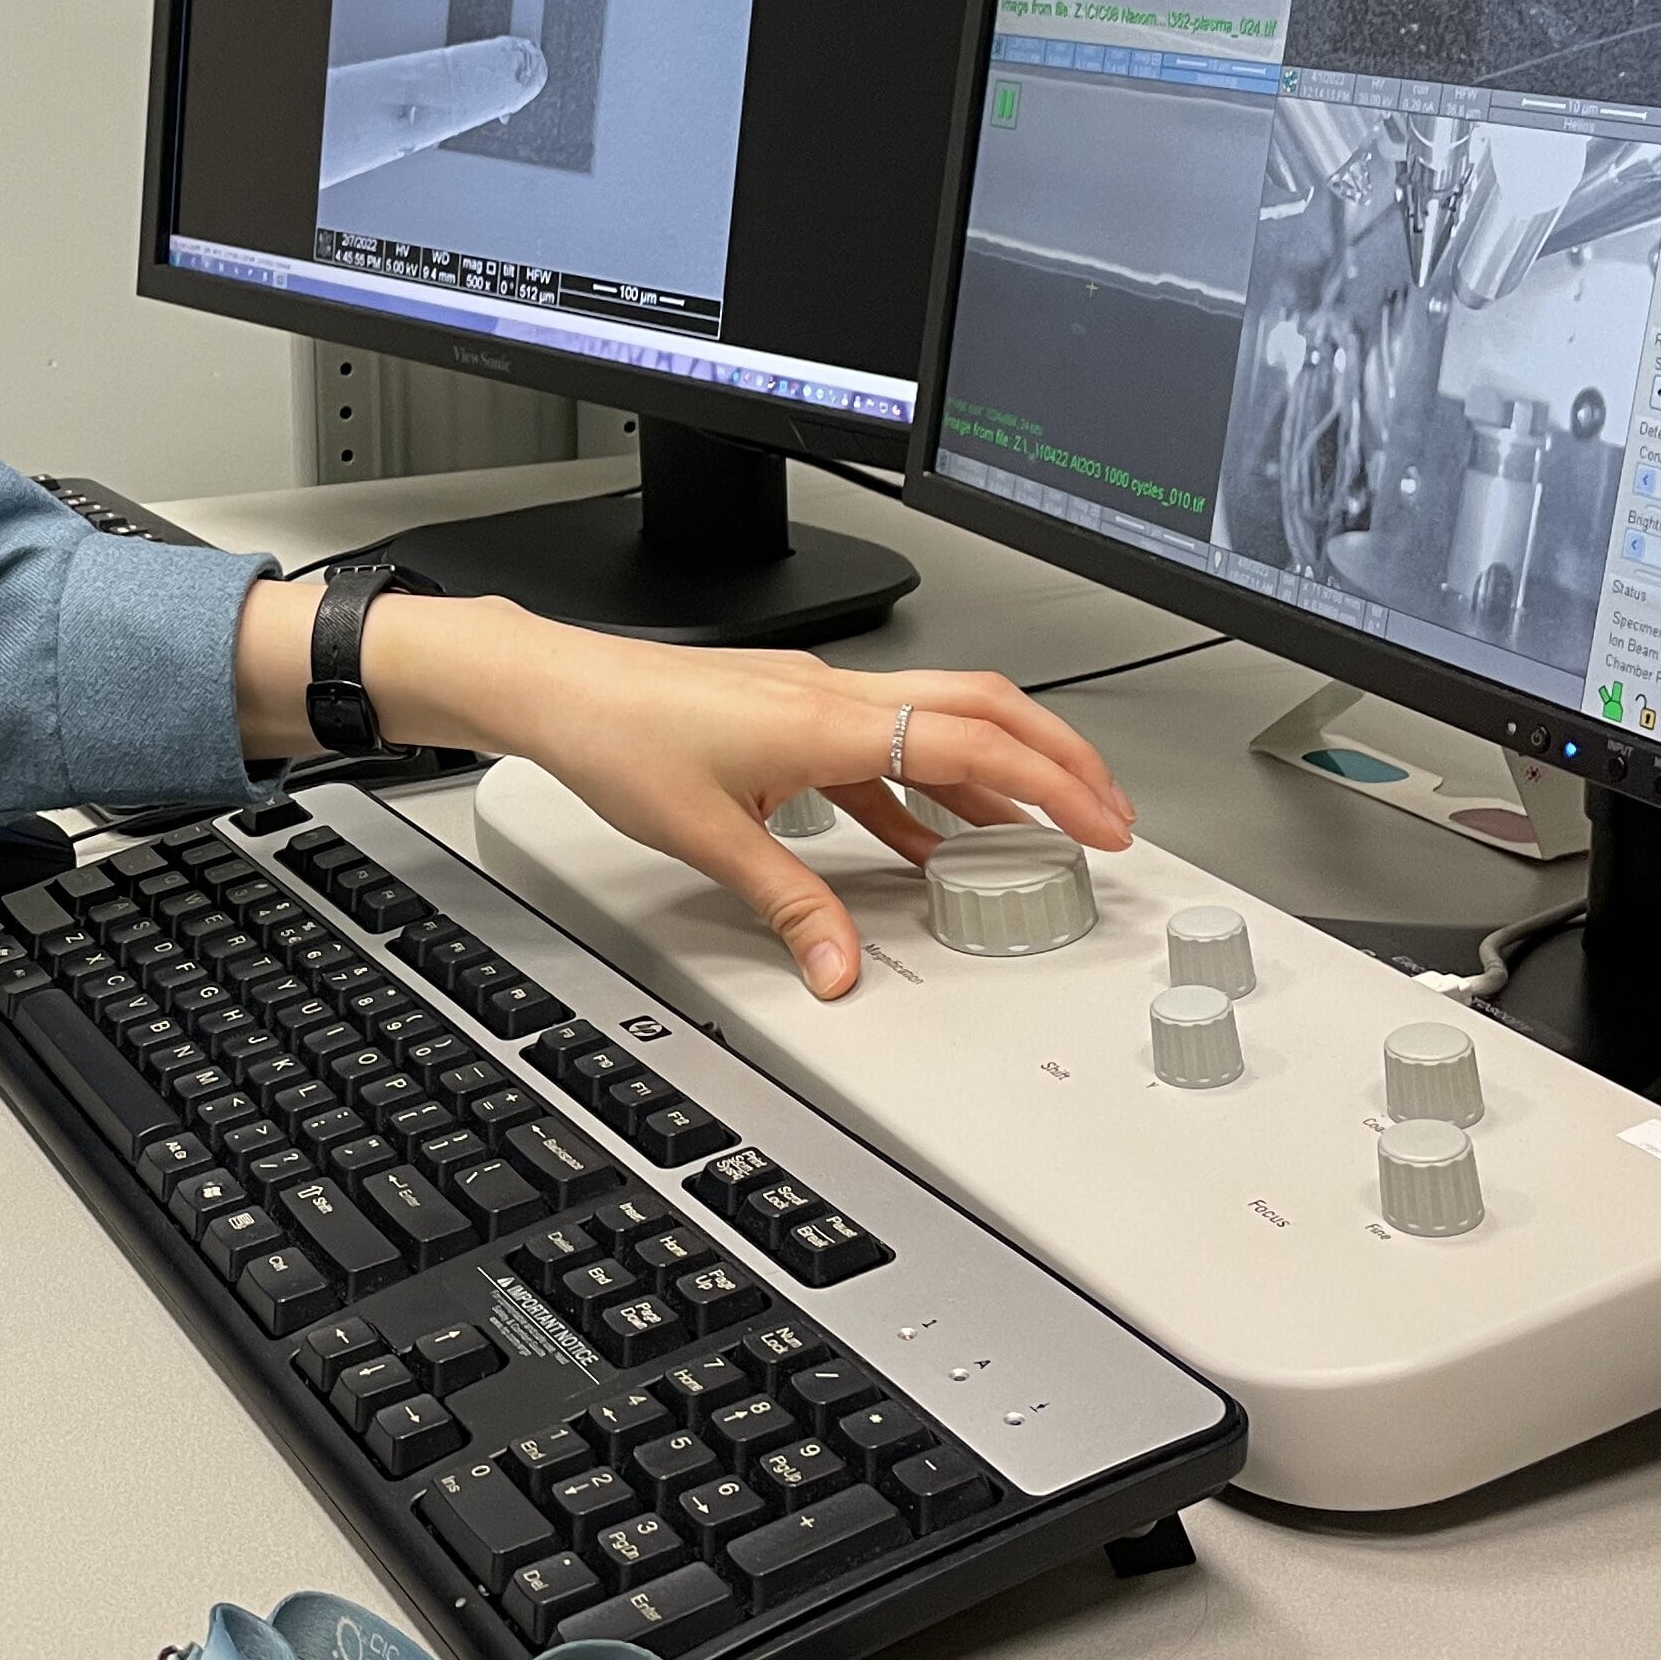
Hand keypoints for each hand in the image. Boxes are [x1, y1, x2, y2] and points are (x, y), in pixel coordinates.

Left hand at [234, 585, 1134, 1000]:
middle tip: (1104, 812)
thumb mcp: (710, 839)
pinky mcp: (789, 712)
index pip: (973, 742)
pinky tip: (923, 837)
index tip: (1103, 823)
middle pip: (981, 710)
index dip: (1051, 783)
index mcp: (830, 719)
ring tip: (1029, 834)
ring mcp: (815, 698)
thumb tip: (841, 971)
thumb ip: (791, 908)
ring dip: (993, 773)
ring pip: (936, 721)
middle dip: (1055, 760)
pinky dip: (920, 787)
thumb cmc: (617, 737)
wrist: (556, 688)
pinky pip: (883, 745)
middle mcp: (835, 695)